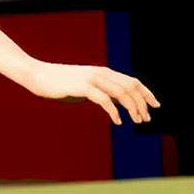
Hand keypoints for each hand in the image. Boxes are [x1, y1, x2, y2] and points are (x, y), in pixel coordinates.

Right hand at [23, 62, 158, 124]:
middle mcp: (101, 73)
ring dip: (132, 108)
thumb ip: (102, 93)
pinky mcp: (82, 87)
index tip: (155, 105)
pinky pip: (104, 100)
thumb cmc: (60, 84)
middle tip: (146, 119)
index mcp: (103, 72)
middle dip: (142, 103)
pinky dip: (114, 112)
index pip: (132, 81)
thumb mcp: (86, 88)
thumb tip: (117, 104)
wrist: (37, 76)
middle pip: (130, 86)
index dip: (146, 93)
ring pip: (121, 92)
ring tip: (136, 121)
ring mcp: (92, 79)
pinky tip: (118, 121)